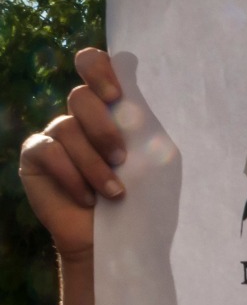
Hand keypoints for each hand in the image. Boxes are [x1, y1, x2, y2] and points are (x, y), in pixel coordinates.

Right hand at [18, 48, 127, 261]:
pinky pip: (49, 151)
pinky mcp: (35, 156)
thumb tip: (135, 69)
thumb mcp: (154, 157)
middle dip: (105, 130)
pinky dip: (72, 176)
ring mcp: (55, 135)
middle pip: (81, 97)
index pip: (93, 65)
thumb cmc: (142, 198)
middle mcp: (79, 116)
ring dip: (95, 164)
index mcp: (110, 109)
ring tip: (114, 193)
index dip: (98, 70)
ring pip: (68, 128)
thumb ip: (143, 119)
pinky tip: (88, 198)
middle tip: (122, 159)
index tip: (115, 95)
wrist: (119, 240)